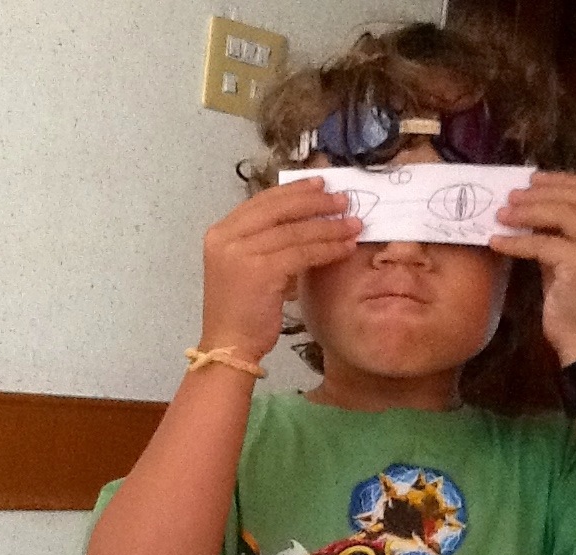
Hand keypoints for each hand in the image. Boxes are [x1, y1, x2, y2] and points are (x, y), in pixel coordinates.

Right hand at [201, 178, 362, 362]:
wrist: (229, 347)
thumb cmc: (241, 313)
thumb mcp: (246, 268)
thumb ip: (264, 242)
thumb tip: (305, 219)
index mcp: (221, 233)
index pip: (262, 202)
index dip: (294, 191)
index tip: (320, 186)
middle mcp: (227, 238)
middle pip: (279, 209)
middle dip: (315, 202)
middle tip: (343, 201)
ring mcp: (241, 253)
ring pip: (295, 231)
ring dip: (329, 227)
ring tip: (354, 225)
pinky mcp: (260, 271)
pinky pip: (302, 253)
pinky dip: (326, 248)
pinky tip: (345, 248)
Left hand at [490, 171, 575, 364]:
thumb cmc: (573, 303)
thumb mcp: (563, 262)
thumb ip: (554, 238)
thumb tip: (528, 216)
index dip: (560, 182)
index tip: (534, 178)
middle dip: (541, 192)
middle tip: (511, 194)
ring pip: (563, 215)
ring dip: (528, 209)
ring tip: (501, 213)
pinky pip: (543, 245)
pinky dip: (517, 241)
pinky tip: (496, 242)